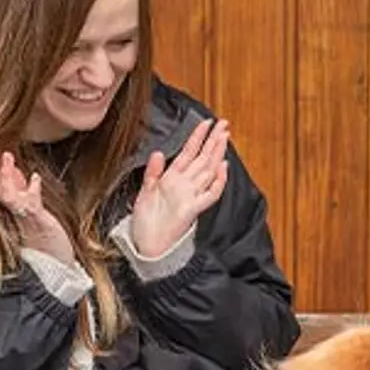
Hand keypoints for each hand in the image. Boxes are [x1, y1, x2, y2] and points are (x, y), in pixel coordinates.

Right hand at [0, 143, 74, 265]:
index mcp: (14, 211)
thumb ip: (22, 191)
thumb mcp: (32, 210)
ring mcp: (25, 220)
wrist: (57, 268)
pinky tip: (34, 179)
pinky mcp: (38, 224)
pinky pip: (31, 207)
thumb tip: (15, 171)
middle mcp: (16, 215)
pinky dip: (32, 191)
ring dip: (6, 175)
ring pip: (8, 196)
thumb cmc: (47, 242)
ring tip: (6, 156)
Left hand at [131, 118, 229, 256]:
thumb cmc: (146, 223)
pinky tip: (222, 168)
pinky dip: (217, 182)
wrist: (148, 245)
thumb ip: (152, 172)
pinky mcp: (192, 209)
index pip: (188, 152)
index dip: (197, 137)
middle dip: (213, 140)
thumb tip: (156, 153)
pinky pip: (209, 195)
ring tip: (225, 137)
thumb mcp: (144, 192)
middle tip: (224, 124)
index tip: (205, 123)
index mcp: (172, 179)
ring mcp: (190, 196)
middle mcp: (184, 185)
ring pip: (208, 171)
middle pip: (202, 158)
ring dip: (217, 154)